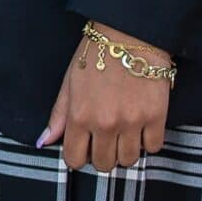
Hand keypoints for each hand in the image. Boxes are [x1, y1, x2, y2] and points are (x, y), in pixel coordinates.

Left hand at [40, 22, 172, 170]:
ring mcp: (132, 123)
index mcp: (79, 116)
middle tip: (104, 138)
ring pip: (129, 160)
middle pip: (104, 164)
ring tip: (123, 132)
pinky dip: (147, 141)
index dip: (78, 156)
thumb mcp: (69, 83)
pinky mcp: (156, 118)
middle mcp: (105, 124)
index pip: (75, 159)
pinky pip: (153, 147)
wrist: (128, 36)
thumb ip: (58, 116)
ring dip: (125, 151)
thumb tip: (44, 141)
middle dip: (102, 155)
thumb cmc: (94, 57)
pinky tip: (141, 126)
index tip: (83, 147)